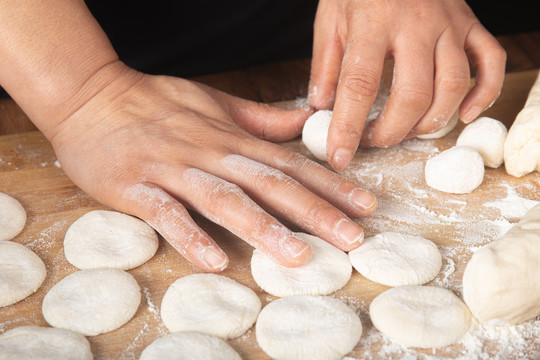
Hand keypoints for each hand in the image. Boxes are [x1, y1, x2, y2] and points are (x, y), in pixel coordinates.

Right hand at [49, 62, 376, 271]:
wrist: (91, 95)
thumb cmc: (157, 102)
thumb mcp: (216, 102)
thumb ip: (262, 119)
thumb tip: (305, 123)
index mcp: (232, 138)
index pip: (290, 163)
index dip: (330, 185)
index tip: (365, 206)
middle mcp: (211, 154)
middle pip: (269, 184)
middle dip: (314, 211)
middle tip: (351, 238)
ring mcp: (174, 170)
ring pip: (225, 200)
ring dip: (263, 228)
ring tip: (298, 256)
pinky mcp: (137, 187)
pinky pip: (166, 214)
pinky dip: (190, 236)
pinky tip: (215, 261)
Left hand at [309, 0, 505, 170]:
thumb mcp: (330, 18)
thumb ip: (325, 64)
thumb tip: (321, 107)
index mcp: (373, 23)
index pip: (359, 85)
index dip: (347, 128)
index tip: (339, 157)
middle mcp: (416, 25)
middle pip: (413, 95)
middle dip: (391, 132)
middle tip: (373, 141)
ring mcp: (449, 24)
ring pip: (453, 86)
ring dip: (430, 122)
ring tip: (407, 131)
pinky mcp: (471, 24)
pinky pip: (490, 62)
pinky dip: (483, 94)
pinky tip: (462, 115)